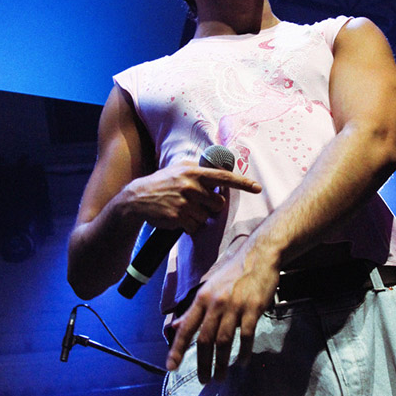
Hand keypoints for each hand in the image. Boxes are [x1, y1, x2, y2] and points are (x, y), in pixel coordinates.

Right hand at [122, 162, 261, 234]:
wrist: (137, 198)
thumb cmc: (162, 182)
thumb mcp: (180, 168)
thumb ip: (200, 169)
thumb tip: (221, 170)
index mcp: (194, 172)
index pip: (224, 177)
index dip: (243, 183)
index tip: (257, 187)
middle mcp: (191, 185)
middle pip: (218, 203)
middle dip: (210, 206)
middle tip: (196, 202)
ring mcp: (185, 202)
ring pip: (206, 217)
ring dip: (198, 216)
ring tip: (183, 209)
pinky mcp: (179, 217)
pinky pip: (195, 226)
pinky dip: (189, 225)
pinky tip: (177, 217)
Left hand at [165, 242, 279, 382]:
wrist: (260, 255)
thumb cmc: (233, 272)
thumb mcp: (209, 287)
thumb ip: (193, 309)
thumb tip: (175, 326)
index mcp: (203, 298)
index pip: (186, 327)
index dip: (177, 348)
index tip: (171, 367)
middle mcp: (216, 303)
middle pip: (205, 340)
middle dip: (202, 364)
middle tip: (203, 380)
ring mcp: (235, 306)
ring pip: (224, 342)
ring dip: (221, 364)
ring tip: (220, 377)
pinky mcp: (253, 309)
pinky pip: (246, 336)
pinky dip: (243, 353)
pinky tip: (242, 362)